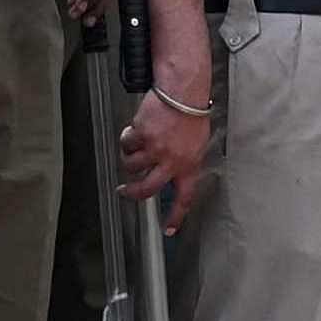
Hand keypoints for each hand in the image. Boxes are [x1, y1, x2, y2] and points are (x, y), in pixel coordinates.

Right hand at [121, 89, 212, 234]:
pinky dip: (127, 138)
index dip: (176, 216)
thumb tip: (171, 174)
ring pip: (132, 165)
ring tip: (136, 145)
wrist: (183, 90)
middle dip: (132, 193)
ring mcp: (155, 149)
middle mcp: (172, 161)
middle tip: (125, 190)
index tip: (169, 230)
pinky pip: (126, 144)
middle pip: (147, 189)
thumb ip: (184, 160)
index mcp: (190, 165)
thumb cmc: (191, 113)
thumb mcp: (196, 143)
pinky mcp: (141, 136)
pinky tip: (136, 128)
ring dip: (129, 157)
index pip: (184, 198)